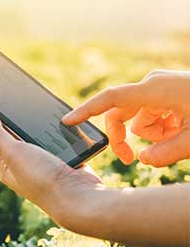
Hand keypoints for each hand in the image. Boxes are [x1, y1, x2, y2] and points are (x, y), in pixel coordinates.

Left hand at [0, 109, 101, 226]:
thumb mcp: (13, 152)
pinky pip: (57, 141)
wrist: (78, 197)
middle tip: (22, 100)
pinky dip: (58, 133)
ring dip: (41, 127)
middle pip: (19, 137)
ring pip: (40, 138)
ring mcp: (44, 165)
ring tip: (41, 109)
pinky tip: (60, 122)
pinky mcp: (62, 162)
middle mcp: (24, 167)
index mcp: (7, 167)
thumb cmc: (42, 178)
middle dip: (21, 121)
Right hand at [62, 70, 189, 166]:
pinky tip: (180, 129)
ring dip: (152, 135)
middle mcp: (151, 86)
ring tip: (178, 137)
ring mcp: (158, 89)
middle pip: (120, 114)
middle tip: (130, 160)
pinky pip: (151, 116)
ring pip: (138, 119)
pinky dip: (161, 129)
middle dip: (123, 138)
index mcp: (155, 90)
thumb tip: (141, 160)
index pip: (111, 99)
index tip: (67, 121)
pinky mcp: (164, 94)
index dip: (86, 111)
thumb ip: (165, 154)